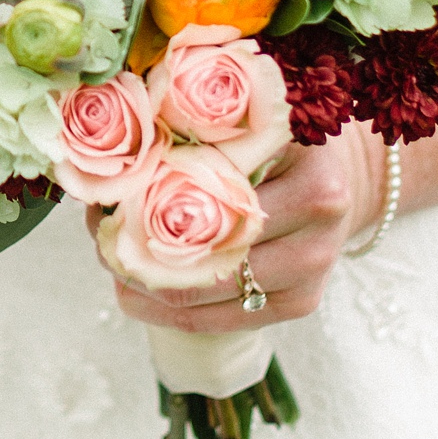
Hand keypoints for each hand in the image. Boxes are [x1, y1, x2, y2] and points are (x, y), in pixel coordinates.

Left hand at [102, 129, 389, 333]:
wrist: (337, 180)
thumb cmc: (273, 143)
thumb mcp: (246, 119)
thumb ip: (192, 127)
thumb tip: (115, 156)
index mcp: (301, 149)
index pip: (215, 178)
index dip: (152, 186)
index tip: (108, 191)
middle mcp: (320, 209)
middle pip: (213, 237)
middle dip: (144, 239)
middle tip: (99, 234)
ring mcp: (316, 264)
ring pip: (212, 287)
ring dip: (150, 280)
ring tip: (111, 265)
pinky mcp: (302, 302)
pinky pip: (224, 318)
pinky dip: (173, 311)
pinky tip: (135, 297)